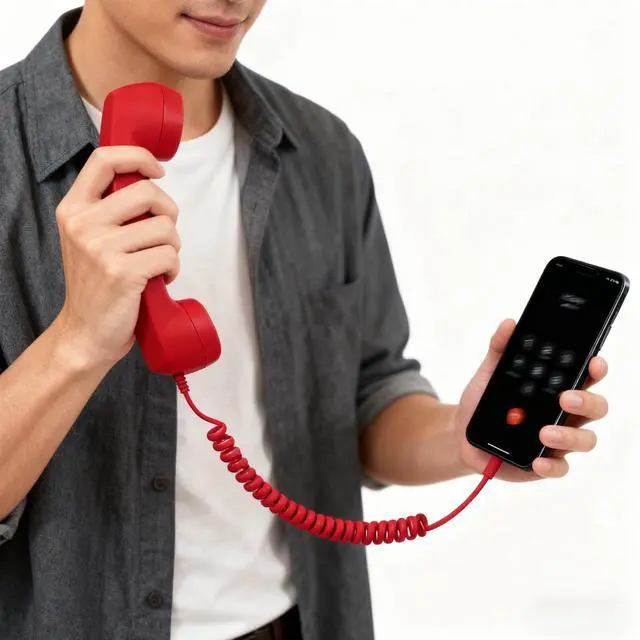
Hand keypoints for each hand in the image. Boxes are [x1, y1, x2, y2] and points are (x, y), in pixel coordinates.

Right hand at [52, 146, 180, 369]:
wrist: (85, 333)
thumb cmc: (97, 285)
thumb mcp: (88, 240)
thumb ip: (109, 211)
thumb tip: (150, 184)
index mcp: (73, 209)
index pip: (104, 160)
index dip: (138, 157)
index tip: (158, 171)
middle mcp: (83, 224)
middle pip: (148, 192)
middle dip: (169, 213)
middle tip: (164, 235)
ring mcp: (101, 248)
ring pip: (165, 227)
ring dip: (173, 246)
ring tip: (158, 263)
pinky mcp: (122, 272)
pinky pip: (169, 255)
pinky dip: (173, 268)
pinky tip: (159, 279)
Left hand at [454, 319, 608, 481]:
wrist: (462, 432)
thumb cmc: (484, 400)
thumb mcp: (489, 372)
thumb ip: (500, 348)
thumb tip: (509, 324)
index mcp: (556, 388)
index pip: (586, 376)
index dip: (595, 368)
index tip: (594, 361)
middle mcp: (564, 413)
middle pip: (594, 407)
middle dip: (586, 401)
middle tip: (564, 397)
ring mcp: (558, 440)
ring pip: (584, 439)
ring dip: (569, 435)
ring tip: (544, 432)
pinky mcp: (545, 464)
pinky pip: (559, 468)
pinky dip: (551, 465)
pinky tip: (538, 461)